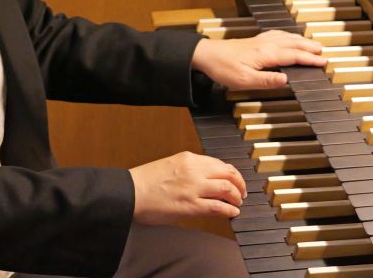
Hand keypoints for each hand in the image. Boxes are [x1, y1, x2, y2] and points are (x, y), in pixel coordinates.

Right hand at [129, 151, 246, 223]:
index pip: (219, 163)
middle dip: (240, 184)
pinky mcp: (191, 206)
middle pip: (228, 173)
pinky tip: (232, 213)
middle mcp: (194, 170)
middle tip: (242, 192)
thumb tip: (204, 179)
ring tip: (238, 203)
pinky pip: (218, 207)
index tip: (235, 180)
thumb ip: (188, 169)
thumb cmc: (144, 182)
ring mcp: (194, 188)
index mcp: (188, 158)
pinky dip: (229, 210)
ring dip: (237, 197)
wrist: (130, 192)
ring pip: (227, 189)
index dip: (232, 173)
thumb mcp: (170, 165)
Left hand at [190, 30, 324, 89]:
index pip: (293, 55)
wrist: (206, 55)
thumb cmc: (223, 68)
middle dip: (309, 47)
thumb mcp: (244, 80)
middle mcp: (265, 44)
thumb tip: (286, 79)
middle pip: (293, 43)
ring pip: (286, 37)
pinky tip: (288, 37)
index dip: (310, 58)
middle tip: (323, 51)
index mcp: (266, 54)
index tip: (323, 61)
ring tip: (312, 44)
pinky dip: (288, 35)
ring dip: (300, 40)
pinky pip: (277, 35)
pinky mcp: (254, 41)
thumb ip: (266, 80)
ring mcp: (260, 41)